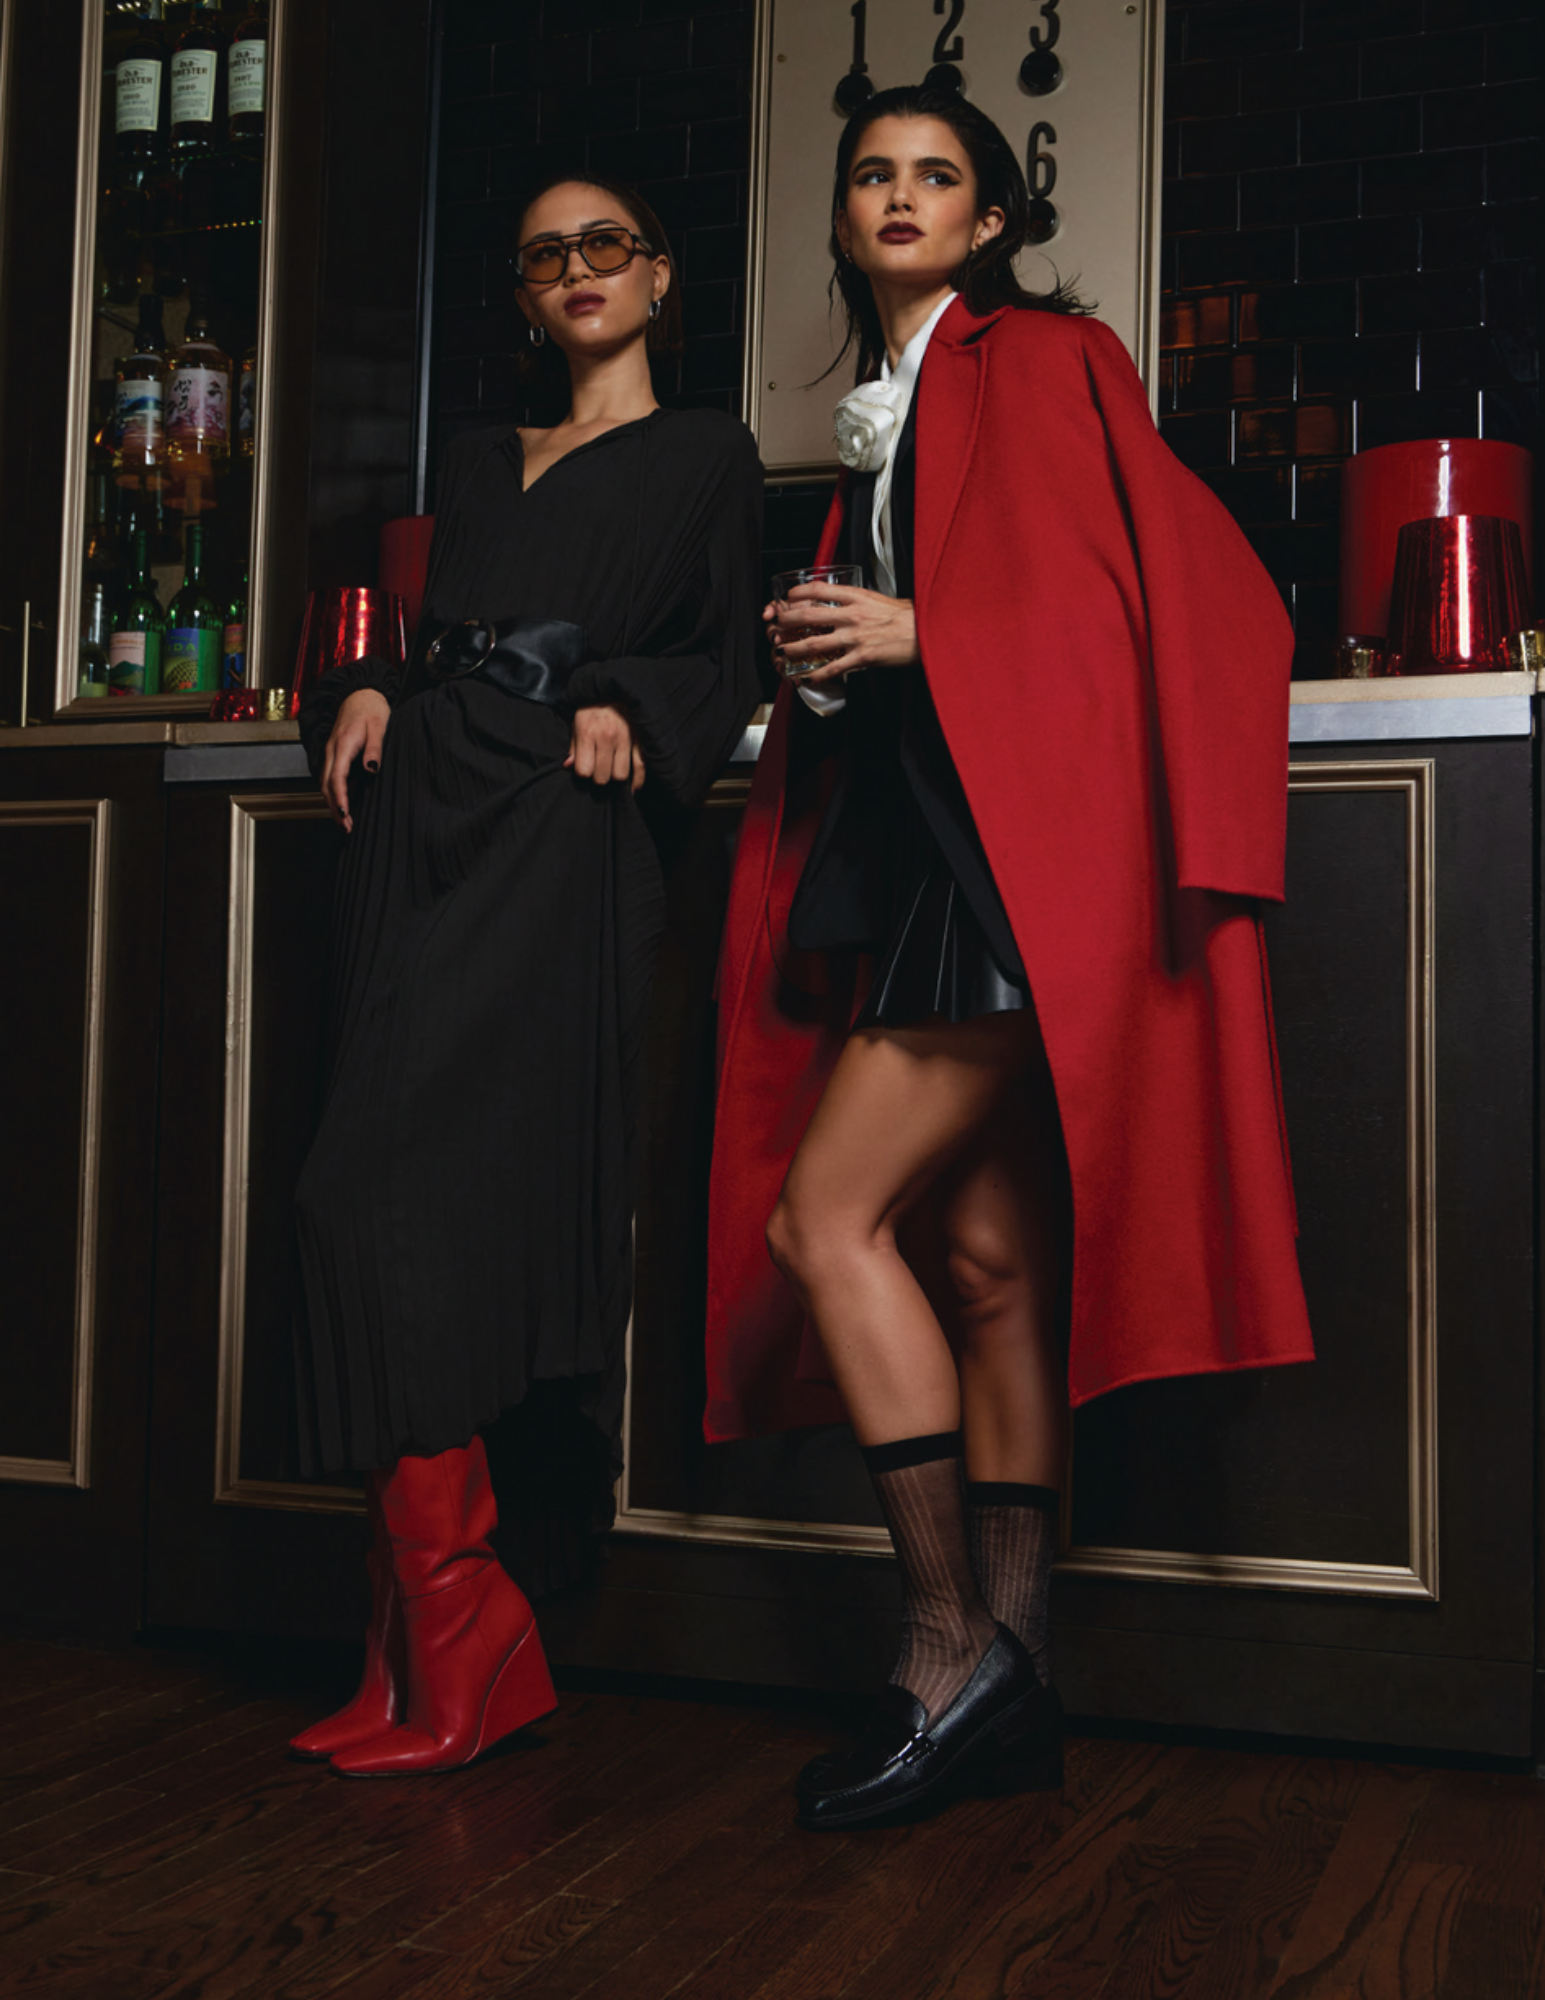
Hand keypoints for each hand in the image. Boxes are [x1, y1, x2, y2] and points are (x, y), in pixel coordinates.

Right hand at [322, 688, 390, 831]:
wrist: (360, 693)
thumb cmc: (371, 708)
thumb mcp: (379, 726)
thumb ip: (375, 748)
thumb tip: (372, 769)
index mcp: (342, 745)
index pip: (336, 777)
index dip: (340, 798)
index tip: (345, 814)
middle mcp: (332, 750)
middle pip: (326, 785)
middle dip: (334, 807)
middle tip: (347, 827)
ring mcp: (331, 752)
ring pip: (325, 782)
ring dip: (332, 803)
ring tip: (345, 822)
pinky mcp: (334, 753)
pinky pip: (329, 777)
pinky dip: (333, 793)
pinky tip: (342, 803)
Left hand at [567, 704, 644, 792]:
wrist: (614, 688)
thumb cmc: (592, 707)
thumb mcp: (576, 722)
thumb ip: (573, 746)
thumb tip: (568, 766)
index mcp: (588, 733)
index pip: (584, 770)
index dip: (583, 772)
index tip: (584, 766)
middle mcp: (607, 738)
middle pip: (602, 776)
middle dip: (598, 777)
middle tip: (597, 768)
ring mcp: (625, 740)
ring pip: (620, 775)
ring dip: (614, 776)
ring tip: (611, 769)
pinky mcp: (639, 741)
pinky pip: (640, 767)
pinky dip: (637, 781)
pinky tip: (632, 788)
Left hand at [766, 584, 919, 683]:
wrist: (926, 631)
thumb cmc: (907, 616)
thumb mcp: (878, 599)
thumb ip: (857, 600)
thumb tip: (839, 602)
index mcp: (856, 596)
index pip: (818, 589)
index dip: (797, 593)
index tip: (788, 599)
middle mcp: (853, 614)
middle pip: (809, 615)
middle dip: (786, 621)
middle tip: (776, 626)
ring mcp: (856, 636)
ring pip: (815, 642)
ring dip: (794, 648)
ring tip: (783, 652)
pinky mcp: (863, 656)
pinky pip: (834, 667)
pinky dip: (817, 674)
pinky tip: (807, 677)